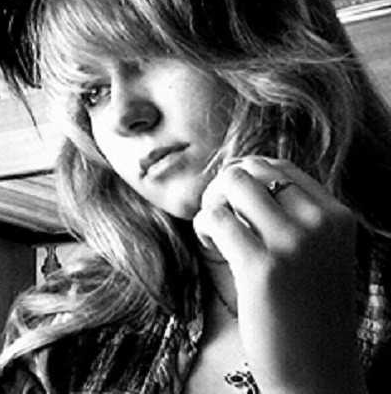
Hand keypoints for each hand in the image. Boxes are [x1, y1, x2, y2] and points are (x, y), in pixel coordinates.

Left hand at [193, 157, 364, 393]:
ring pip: (233, 184)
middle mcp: (320, 222)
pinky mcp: (261, 268)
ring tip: (214, 228)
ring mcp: (293, 243)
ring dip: (213, 200)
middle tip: (219, 210)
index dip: (249, 172)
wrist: (318, 373)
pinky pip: (216, 217)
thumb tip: (245, 176)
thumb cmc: (310, 311)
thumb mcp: (320, 253)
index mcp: (337, 216)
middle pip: (253, 169)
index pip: (282, 167)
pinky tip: (209, 242)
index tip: (233, 194)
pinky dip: (203, 224)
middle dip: (226, 184)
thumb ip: (295, 215)